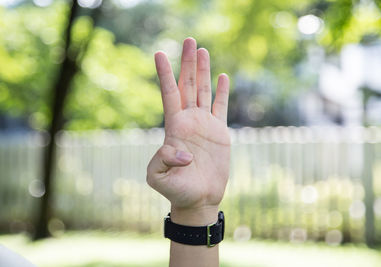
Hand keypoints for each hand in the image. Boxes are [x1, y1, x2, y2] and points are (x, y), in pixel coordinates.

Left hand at [147, 37, 229, 224]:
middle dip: (187, 63)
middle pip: (187, 85)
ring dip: (203, 70)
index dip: (164, 74)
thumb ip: (163, 160)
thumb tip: (184, 152)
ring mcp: (204, 124)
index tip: (158, 53)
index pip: (168, 93)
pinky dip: (222, 92)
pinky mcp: (219, 132)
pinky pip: (221, 107)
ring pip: (203, 91)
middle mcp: (188, 120)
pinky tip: (222, 77)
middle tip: (189, 40)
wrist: (198, 198)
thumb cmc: (176, 190)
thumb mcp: (158, 177)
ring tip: (202, 50)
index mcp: (173, 127)